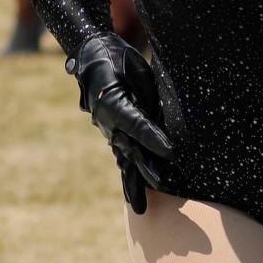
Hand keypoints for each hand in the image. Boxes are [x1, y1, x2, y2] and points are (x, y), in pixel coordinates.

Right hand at [67, 32, 173, 214]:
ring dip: (133, 182)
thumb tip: (159, 111)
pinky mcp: (113, 133)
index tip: (171, 153)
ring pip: (124, 159)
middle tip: (164, 186)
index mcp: (113, 103)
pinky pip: (122, 158)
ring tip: (140, 208)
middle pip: (131, 149)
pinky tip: (133, 195)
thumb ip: (147, 92)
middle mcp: (108, 121)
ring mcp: (108, 130)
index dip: (154, 139)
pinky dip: (127, 176)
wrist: (91, 54)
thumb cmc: (117, 57)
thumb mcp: (136, 69)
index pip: (138, 125)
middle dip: (147, 170)